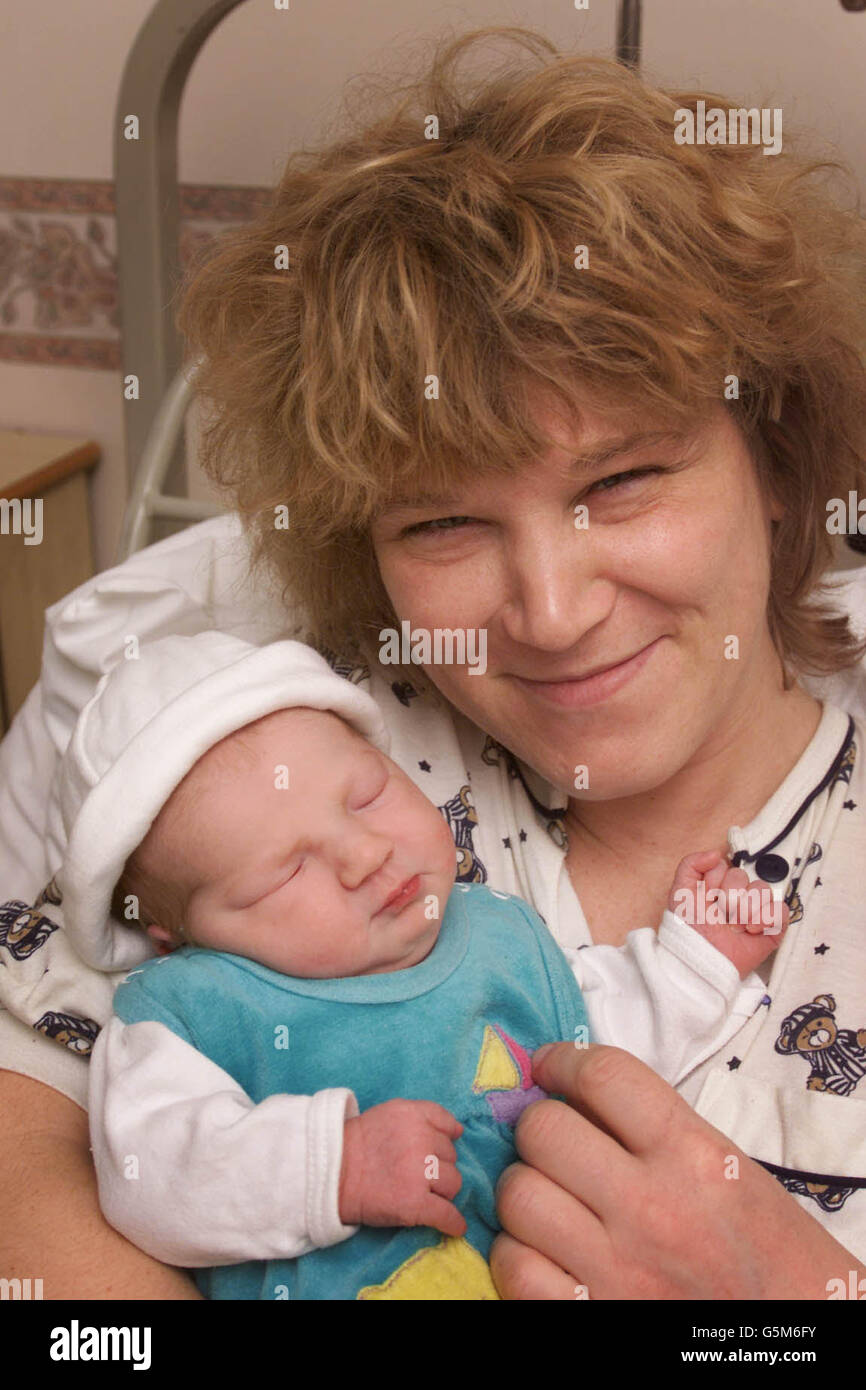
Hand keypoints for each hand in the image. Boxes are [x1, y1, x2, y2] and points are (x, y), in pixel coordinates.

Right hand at [338, 1099, 465, 1237]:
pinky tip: (455, 1227)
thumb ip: (424, 1115)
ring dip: (442, 1190)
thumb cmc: (358, 1143)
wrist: (331, 1173)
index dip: (441, 1140)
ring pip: (453, 1183)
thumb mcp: (390, 1112)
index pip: (448, 1126)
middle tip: (415, 1173)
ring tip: (423, 1193)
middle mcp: (421, 1141)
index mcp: (414, 1116)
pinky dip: (453, 1223)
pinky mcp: (415, 1204)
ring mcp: (420, 1174)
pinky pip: (446, 1215)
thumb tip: (458, 1130)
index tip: (432, 1150)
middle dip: (438, 1166)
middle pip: (451, 1157)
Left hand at [490, 1042, 864, 1298]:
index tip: (550, 1067)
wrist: (799, 1326)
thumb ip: (655, 1129)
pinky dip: (519, 1255)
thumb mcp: (726, 1167)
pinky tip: (545, 1251)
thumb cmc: (766, 1247)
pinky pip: (515, 1268)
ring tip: (550, 1198)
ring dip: (526, 1191)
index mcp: (693, 1156)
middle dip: (540, 1128)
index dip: (562, 1061)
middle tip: (554, 1143)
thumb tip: (575, 1097)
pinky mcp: (590, 1319)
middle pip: (543, 1131)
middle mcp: (652, 1208)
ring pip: (518, 1195)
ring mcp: (617, 1270)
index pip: (602, 1076)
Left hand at [669, 849, 788, 977]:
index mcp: (718, 886)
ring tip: (735, 927)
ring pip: (763, 890)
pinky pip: (781, 910)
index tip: (706, 900)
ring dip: (746, 911)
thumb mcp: (680, 894)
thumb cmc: (688, 931)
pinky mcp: (772, 929)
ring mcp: (756, 912)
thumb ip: (691, 865)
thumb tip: (717, 853)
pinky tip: (751, 932)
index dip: (715, 883)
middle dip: (729, 898)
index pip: (726, 867)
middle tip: (721, 917)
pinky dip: (766, 920)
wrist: (701, 963)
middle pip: (744, 877)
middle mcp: (739, 896)